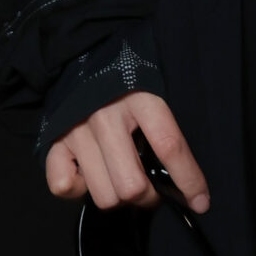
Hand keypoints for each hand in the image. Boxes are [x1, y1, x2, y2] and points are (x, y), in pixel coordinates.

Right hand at [45, 89, 209, 214]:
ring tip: (120, 178)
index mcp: (141, 97)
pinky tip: (89, 173)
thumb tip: (182, 179)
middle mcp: (107, 115)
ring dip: (117, 197)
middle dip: (147, 196)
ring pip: (103, 195)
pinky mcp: (54, 141)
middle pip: (132, 185)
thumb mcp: (153, 91)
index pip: (169, 146)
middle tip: (149, 188)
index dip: (188, 179)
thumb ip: (164, 127)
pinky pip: (64, 187)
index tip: (201, 201)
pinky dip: (78, 189)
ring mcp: (77, 129)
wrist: (85, 53)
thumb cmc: (128, 81)